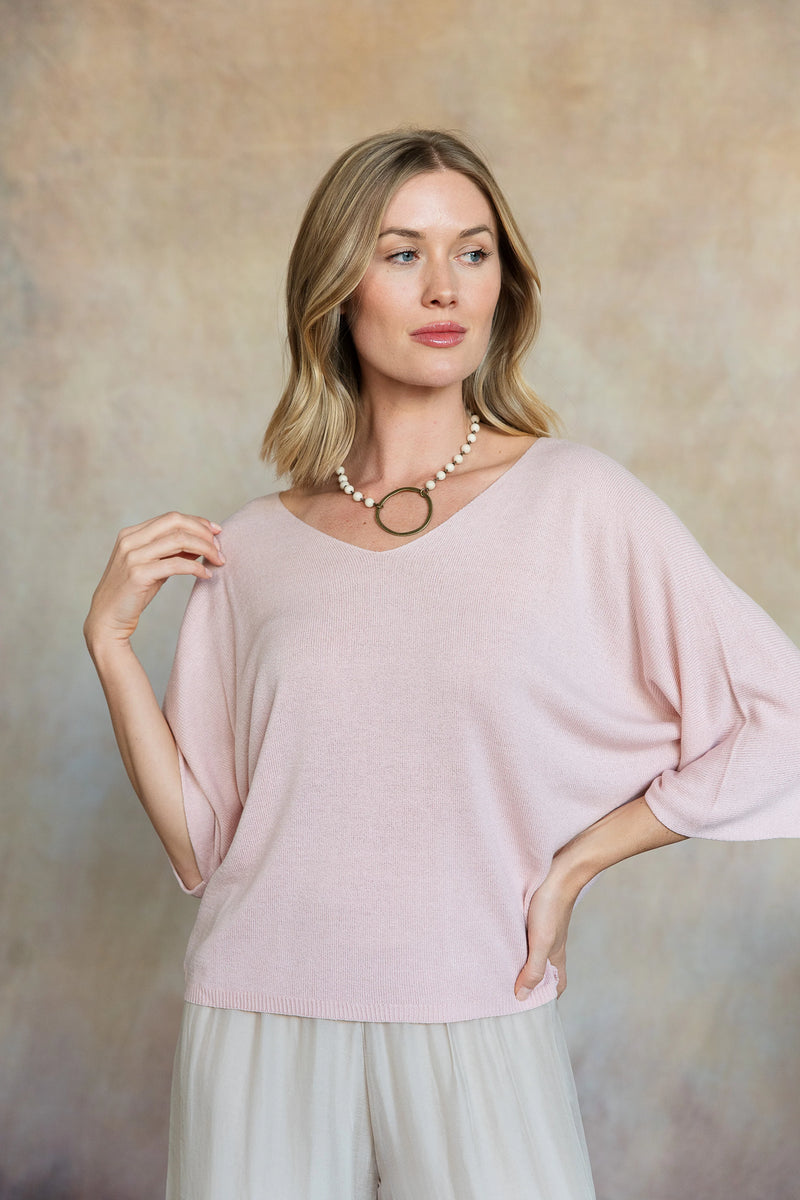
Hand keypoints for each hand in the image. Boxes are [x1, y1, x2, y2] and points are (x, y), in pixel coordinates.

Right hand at [84, 511, 224, 651]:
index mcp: (131, 534)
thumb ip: (172, 552)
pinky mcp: (139, 574)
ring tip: (219, 560)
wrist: (106, 619)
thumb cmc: (132, 593)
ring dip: (205, 549)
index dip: (197, 522)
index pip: (171, 518)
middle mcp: (130, 540)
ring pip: (179, 540)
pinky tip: (207, 575)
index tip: (216, 531)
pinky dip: (196, 567)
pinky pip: (177, 564)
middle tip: (220, 547)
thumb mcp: (152, 566)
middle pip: (176, 522)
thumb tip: (202, 542)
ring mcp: (133, 556)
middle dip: (203, 532)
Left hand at [514, 869, 579, 1000]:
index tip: (529, 1005)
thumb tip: (522, 997)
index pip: (557, 984)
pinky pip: (527, 935)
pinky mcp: (536, 916)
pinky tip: (503, 939)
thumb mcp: (540, 942)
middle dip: (529, 981)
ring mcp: (545, 930)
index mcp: (557, 956)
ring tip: (499, 967)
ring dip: (520, 960)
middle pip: (543, 970)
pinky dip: (517, 942)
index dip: (546, 996)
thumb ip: (532, 969)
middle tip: (507, 988)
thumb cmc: (550, 906)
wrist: (557, 871)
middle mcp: (552, 946)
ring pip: (533, 952)